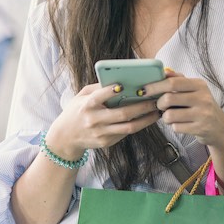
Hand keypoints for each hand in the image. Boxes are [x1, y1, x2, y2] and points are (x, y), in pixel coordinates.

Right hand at [44, 83, 162, 159]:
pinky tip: (147, 119)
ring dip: (146, 119)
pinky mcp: (106, 142)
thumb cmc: (76, 112)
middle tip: (155, 99)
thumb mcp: (81, 97)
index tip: (123, 85)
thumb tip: (118, 80)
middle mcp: (94, 120)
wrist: (65, 137)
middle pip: (122, 114)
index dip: (110, 91)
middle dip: (142, 106)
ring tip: (157, 112)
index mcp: (86, 106)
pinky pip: (125, 133)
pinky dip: (138, 125)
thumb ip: (97, 89)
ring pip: (129, 127)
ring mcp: (101, 133)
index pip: (99, 97)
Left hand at [145, 70, 223, 148]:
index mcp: (199, 85)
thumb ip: (179, 80)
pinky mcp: (200, 128)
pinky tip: (182, 124)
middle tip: (161, 106)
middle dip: (159, 104)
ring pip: (169, 115)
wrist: (220, 128)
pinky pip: (176, 127)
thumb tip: (164, 71)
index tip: (143, 90)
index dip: (155, 86)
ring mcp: (203, 114)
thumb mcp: (194, 90)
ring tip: (172, 116)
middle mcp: (203, 98)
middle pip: (168, 98)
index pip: (172, 82)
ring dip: (166, 117)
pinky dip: (174, 126)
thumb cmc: (201, 106)